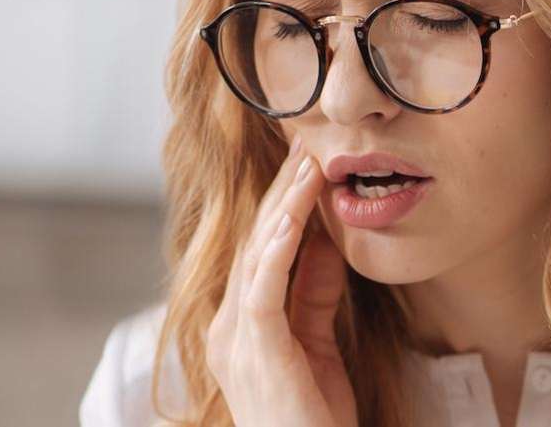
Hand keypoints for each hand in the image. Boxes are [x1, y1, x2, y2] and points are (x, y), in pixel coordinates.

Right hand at [206, 135, 354, 425]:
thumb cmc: (313, 418)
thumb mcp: (318, 343)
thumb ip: (315, 294)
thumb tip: (323, 242)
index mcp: (239, 325)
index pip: (259, 251)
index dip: (282, 208)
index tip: (306, 168)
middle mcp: (227, 326)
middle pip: (255, 244)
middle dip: (281, 195)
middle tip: (307, 150)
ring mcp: (235, 338)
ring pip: (258, 256)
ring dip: (284, 208)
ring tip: (307, 167)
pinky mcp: (256, 348)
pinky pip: (263, 286)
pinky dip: (279, 247)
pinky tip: (296, 216)